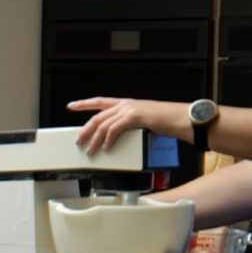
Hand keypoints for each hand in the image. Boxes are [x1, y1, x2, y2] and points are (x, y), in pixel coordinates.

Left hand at [68, 97, 183, 155]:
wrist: (179, 118)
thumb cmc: (166, 121)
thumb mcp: (143, 122)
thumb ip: (129, 126)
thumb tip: (118, 139)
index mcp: (126, 104)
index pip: (100, 101)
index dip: (84, 103)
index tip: (72, 105)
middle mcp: (125, 105)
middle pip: (97, 117)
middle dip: (85, 130)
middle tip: (78, 141)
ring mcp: (129, 109)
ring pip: (103, 125)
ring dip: (95, 141)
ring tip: (91, 151)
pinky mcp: (133, 117)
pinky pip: (114, 130)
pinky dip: (108, 141)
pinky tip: (106, 148)